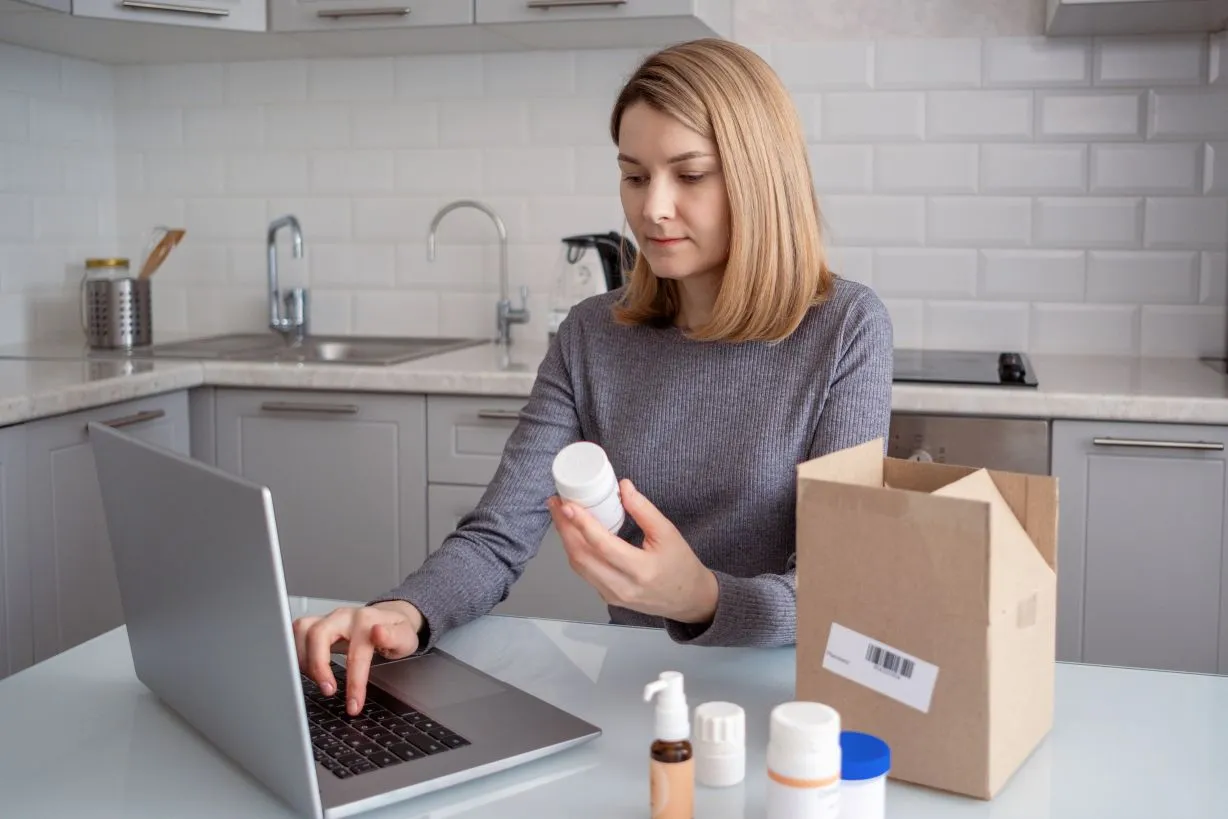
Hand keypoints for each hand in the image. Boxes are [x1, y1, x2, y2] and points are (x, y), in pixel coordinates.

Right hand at [292, 600, 422, 715]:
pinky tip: (305, 669)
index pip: (355, 653)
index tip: (353, 705)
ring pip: (302, 630)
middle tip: (328, 690)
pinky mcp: (318, 624)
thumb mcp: (405, 637)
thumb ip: (394, 637)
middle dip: (318, 665)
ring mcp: (328, 618)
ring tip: (317, 681)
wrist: (390, 618)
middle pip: (318, 634)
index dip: (353, 682)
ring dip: (304, 659)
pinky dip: (296, 652)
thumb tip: (379, 632)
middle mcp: (344, 616)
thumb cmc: (397, 631)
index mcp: (366, 621)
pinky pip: (297, 633)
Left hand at [548, 479, 718, 623]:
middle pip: (582, 556)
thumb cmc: (681, 566)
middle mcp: (622, 586)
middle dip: (564, 528)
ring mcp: (612, 595)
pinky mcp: (608, 597)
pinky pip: (585, 573)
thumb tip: (622, 486)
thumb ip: (644, 510)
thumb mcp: (668, 533)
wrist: (688, 599)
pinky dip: (576, 551)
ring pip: (578, 566)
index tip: (568, 505)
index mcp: (640, 569)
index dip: (581, 523)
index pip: (602, 545)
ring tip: (561, 515)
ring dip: (566, 539)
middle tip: (557, 504)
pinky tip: (573, 534)